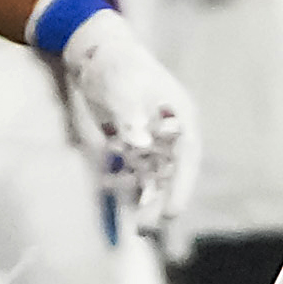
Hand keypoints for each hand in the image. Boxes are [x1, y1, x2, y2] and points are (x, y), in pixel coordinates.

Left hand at [59, 8, 198, 235]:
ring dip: (146, 200)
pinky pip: (134, 170)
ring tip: (138, 229)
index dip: (182, 185)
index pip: (187, 155)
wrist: (95, 53)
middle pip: (171, 172)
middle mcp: (170, 130)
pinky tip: (116, 197)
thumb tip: (141, 146)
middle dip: (162, 200)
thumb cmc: (116, 64)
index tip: (173, 211)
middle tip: (148, 229)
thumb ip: (131, 117)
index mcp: (180, 115)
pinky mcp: (133, 143)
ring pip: (154, 176)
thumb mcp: (122, 87)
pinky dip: (127, 184)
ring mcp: (152, 138)